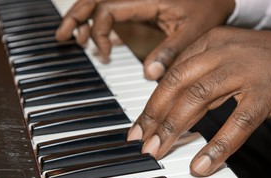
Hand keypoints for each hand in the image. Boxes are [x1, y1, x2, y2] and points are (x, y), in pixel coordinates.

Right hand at [55, 0, 234, 79]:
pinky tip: (97, 39)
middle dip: (76, 16)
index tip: (103, 54)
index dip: (100, 31)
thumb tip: (148, 76)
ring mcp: (137, 0)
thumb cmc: (208, 10)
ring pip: (101, 2)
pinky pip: (113, 11)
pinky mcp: (140, 7)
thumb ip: (170, 52)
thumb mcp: (193, 33)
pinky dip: (101, 23)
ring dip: (83, 17)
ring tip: (71, 36)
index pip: (108, 9)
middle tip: (62, 36)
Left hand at [127, 27, 270, 175]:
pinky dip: (217, 145)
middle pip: (178, 85)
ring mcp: (246, 70)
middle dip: (155, 117)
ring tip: (158, 153)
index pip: (171, 75)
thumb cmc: (269, 66)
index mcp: (211, 44)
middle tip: (141, 144)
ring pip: (199, 99)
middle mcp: (223, 52)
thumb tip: (172, 108)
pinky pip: (237, 122)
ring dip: (174, 129)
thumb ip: (202, 78)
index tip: (138, 128)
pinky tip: (201, 164)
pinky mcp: (267, 92)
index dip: (151, 104)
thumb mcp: (229, 62)